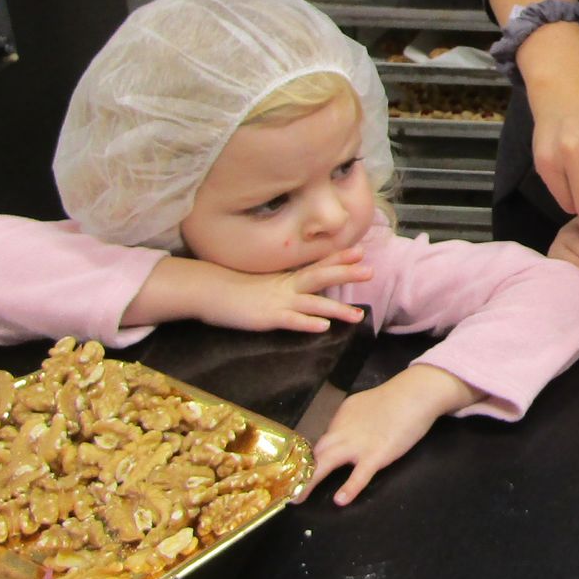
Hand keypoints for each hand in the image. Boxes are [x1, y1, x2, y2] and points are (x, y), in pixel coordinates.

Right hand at [126, 248, 370, 332]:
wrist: (208, 291)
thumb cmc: (234, 287)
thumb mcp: (265, 282)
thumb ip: (284, 283)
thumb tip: (300, 286)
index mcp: (287, 277)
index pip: (318, 265)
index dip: (339, 258)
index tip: (361, 251)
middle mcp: (287, 286)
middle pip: (321, 277)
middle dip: (346, 274)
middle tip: (370, 270)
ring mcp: (278, 301)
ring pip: (313, 303)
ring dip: (337, 309)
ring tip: (358, 315)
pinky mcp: (267, 317)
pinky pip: (291, 321)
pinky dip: (307, 323)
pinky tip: (323, 327)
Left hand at [307, 365, 481, 505]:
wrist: (417, 392)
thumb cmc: (397, 398)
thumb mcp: (365, 404)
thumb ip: (353, 420)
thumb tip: (345, 433)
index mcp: (341, 418)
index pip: (320, 441)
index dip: (308, 459)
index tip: (299, 473)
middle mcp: (344, 430)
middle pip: (315, 452)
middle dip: (299, 471)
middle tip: (287, 488)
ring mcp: (359, 444)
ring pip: (327, 462)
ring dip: (311, 481)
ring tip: (298, 498)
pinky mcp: (378, 454)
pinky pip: (360, 473)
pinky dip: (350, 487)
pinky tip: (340, 500)